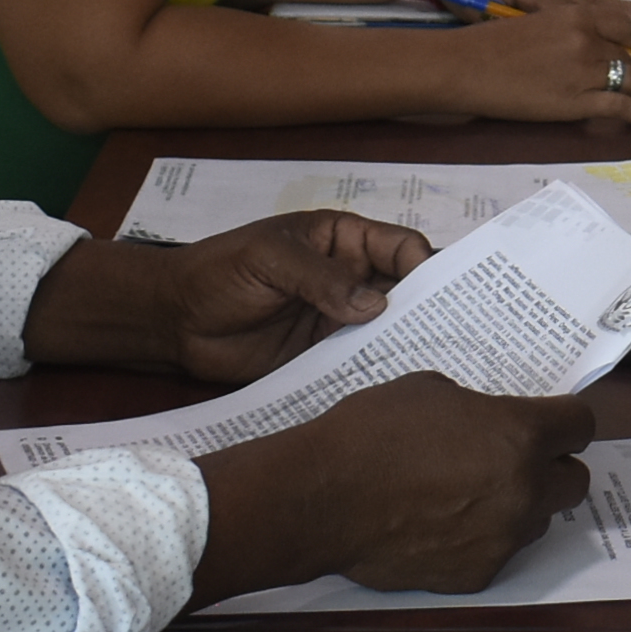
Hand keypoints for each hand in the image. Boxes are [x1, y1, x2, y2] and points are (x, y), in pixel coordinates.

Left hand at [21, 210, 429, 383]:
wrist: (173, 320)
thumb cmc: (219, 271)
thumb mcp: (269, 259)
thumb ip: (319, 279)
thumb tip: (376, 306)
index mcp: (344, 241)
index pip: (401, 249)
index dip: (426, 267)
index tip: (445, 294)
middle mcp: (351, 280)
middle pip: (405, 293)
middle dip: (428, 309)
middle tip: (457, 337)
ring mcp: (339, 322)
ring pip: (387, 332)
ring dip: (406, 346)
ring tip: (433, 370)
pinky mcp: (323, 359)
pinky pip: (359, 364)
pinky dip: (376, 374)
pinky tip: (393, 389)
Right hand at [189, 376, 595, 605]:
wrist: (322, 497)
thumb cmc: (371, 432)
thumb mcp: (433, 391)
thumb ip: (481, 411)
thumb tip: (494, 425)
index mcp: (520, 435)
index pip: (582, 424)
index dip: (566, 420)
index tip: (552, 420)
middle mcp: (525, 490)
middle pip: (575, 482)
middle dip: (554, 467)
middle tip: (518, 459)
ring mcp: (502, 538)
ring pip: (539, 521)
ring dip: (520, 505)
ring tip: (473, 493)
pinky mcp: (476, 574)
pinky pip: (497, 552)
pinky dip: (482, 538)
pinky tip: (443, 525)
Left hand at [418, 0, 630, 32]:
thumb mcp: (483, 7)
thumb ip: (514, 22)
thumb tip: (539, 38)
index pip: (579, 15)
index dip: (606, 37)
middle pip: (593, 6)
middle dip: (624, 20)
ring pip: (589, 2)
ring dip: (619, 10)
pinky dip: (599, 4)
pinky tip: (612, 9)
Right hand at [434, 0, 630, 130]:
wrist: (464, 66)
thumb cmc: (488, 45)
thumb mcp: (533, 23)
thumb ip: (563, 32)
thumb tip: (581, 48)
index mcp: (574, 14)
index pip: (617, 25)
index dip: (630, 41)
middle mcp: (587, 38)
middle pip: (627, 55)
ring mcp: (585, 70)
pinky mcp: (578, 101)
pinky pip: (622, 106)